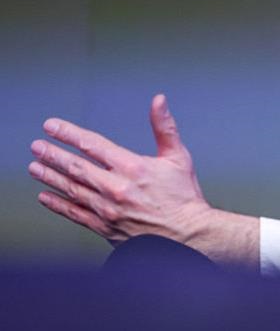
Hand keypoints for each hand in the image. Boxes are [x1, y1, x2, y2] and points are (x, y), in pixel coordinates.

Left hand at [28, 94, 258, 266]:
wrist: (188, 235)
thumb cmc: (184, 196)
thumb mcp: (178, 157)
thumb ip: (164, 127)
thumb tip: (158, 101)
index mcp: (133, 167)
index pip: (93, 145)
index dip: (69, 133)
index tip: (52, 126)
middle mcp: (116, 187)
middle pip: (76, 167)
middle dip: (53, 155)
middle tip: (37, 146)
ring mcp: (108, 209)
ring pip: (71, 189)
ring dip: (50, 177)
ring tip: (35, 167)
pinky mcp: (105, 227)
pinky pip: (74, 214)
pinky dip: (57, 205)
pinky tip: (45, 196)